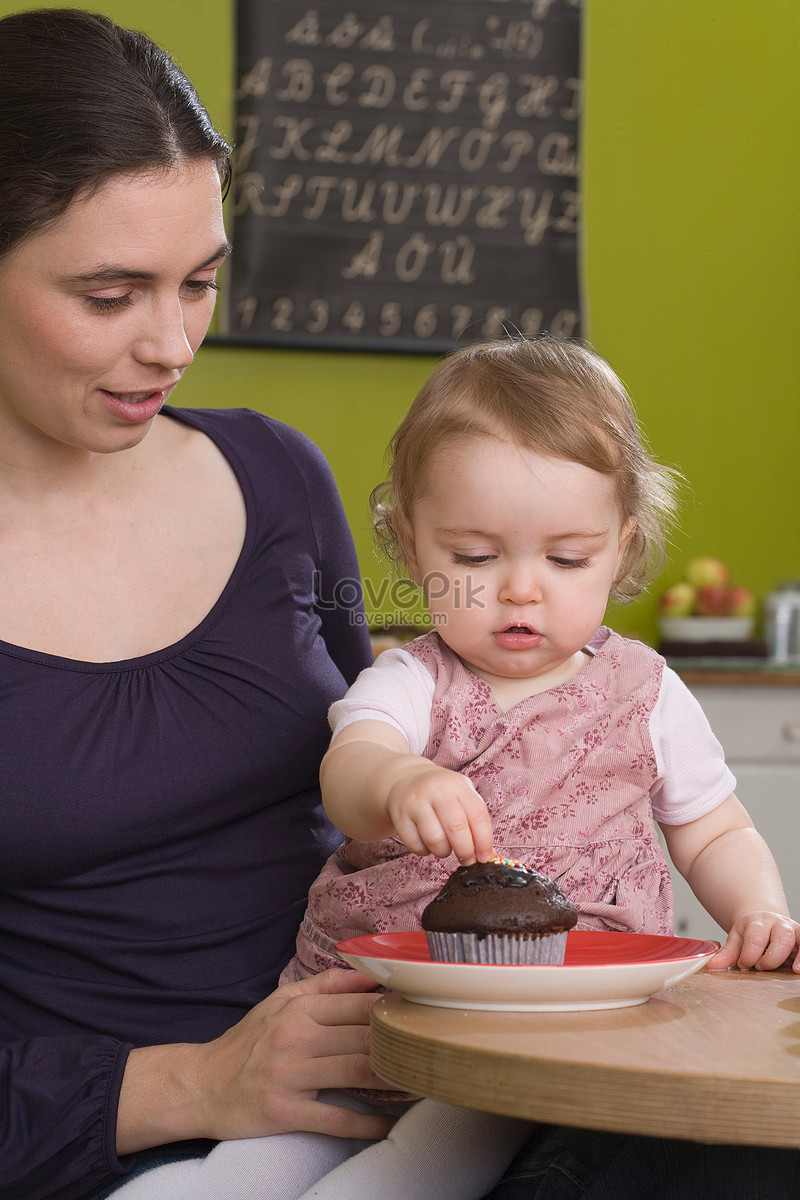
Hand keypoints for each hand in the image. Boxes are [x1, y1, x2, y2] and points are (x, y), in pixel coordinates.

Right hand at [118, 970, 393, 1152]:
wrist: (202, 1084)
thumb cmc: (248, 1041)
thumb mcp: (281, 1002)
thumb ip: (326, 985)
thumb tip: (369, 972)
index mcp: (298, 1009)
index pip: (358, 1004)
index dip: (393, 1009)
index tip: (419, 1013)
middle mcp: (296, 1038)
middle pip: (363, 1037)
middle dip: (400, 1042)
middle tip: (428, 1046)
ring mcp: (291, 1076)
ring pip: (357, 1073)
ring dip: (394, 1078)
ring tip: (419, 1080)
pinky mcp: (286, 1112)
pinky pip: (336, 1120)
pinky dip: (367, 1123)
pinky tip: (387, 1123)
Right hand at [385, 762, 493, 863]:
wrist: (404, 779)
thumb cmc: (441, 793)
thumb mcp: (462, 797)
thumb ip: (476, 822)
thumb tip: (489, 855)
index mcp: (458, 786)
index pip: (477, 815)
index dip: (484, 840)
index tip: (485, 857)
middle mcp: (437, 791)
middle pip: (456, 828)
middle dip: (466, 851)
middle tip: (467, 860)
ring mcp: (416, 803)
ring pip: (435, 840)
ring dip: (443, 852)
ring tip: (444, 847)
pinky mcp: (400, 817)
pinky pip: (415, 845)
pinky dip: (424, 851)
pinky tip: (427, 843)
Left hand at [707, 912, 799, 971]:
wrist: (765, 921)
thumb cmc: (751, 934)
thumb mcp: (736, 940)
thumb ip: (727, 954)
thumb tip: (712, 965)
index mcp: (757, 923)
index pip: (756, 937)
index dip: (749, 955)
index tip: (744, 965)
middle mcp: (778, 923)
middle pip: (781, 937)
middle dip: (771, 957)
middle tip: (761, 967)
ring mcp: (792, 930)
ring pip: (799, 937)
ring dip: (796, 955)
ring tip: (792, 970)